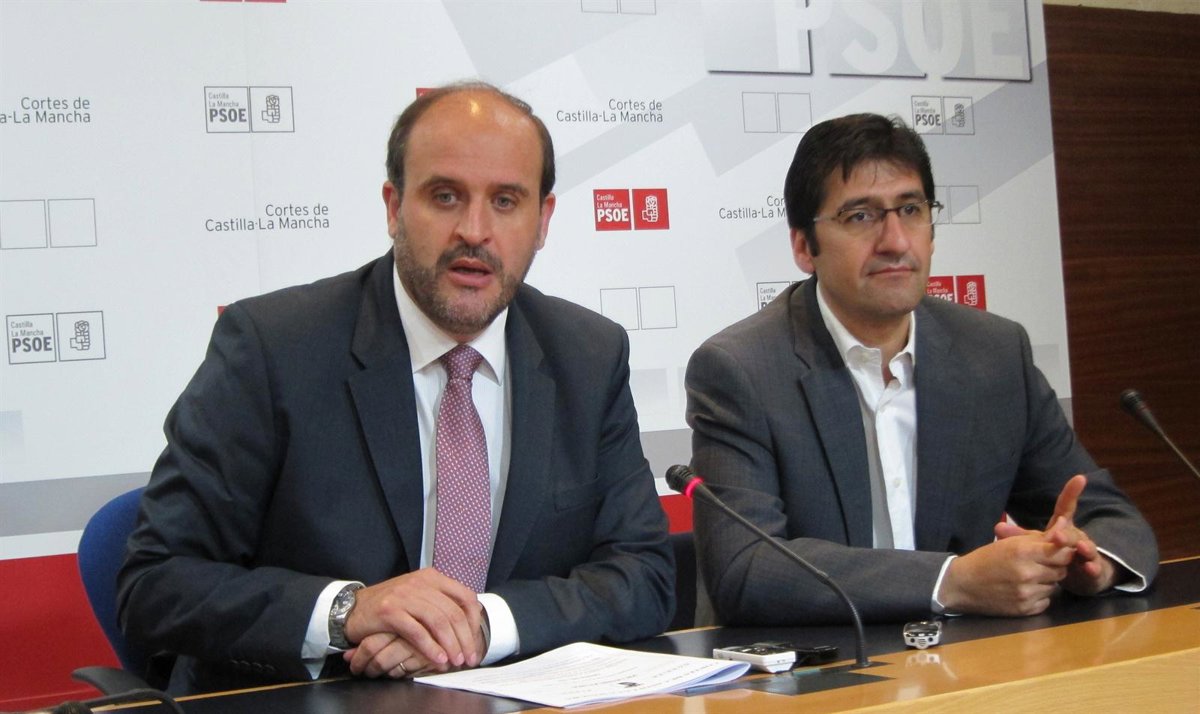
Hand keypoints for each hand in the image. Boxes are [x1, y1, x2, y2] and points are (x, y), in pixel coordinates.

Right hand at [345, 567, 483, 669]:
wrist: (352, 608)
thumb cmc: (390, 605)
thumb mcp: (418, 596)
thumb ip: (441, 604)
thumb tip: (468, 627)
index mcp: (432, 577)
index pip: (465, 597)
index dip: (475, 621)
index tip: (477, 641)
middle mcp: (420, 583)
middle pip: (453, 613)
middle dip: (465, 639)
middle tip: (470, 658)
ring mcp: (404, 596)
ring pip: (438, 622)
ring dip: (451, 645)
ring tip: (456, 661)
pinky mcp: (390, 611)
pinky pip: (417, 632)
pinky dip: (431, 648)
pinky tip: (438, 659)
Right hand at [938, 532, 1074, 615]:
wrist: (963, 584)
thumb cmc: (986, 559)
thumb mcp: (1010, 543)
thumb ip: (1039, 537)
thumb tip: (1065, 523)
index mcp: (1023, 552)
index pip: (1063, 552)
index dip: (1064, 551)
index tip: (1057, 550)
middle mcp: (1028, 573)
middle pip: (1062, 569)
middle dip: (1055, 566)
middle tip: (1040, 563)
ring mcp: (1027, 593)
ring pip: (1055, 586)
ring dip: (1046, 581)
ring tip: (1029, 577)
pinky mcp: (1026, 609)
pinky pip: (1046, 601)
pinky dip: (1040, 595)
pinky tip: (1024, 590)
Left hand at [994, 474, 1116, 595]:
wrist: (1080, 574)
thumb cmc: (1057, 555)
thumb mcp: (1038, 544)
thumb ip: (1020, 537)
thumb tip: (997, 527)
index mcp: (1064, 527)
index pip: (1066, 507)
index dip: (1071, 492)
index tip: (1080, 478)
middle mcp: (1078, 537)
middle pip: (1072, 532)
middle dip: (1066, 534)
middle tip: (1057, 535)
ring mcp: (1089, 552)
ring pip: (1087, 548)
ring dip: (1084, 547)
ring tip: (1080, 548)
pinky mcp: (1096, 568)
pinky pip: (1096, 567)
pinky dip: (1093, 568)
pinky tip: (1089, 568)